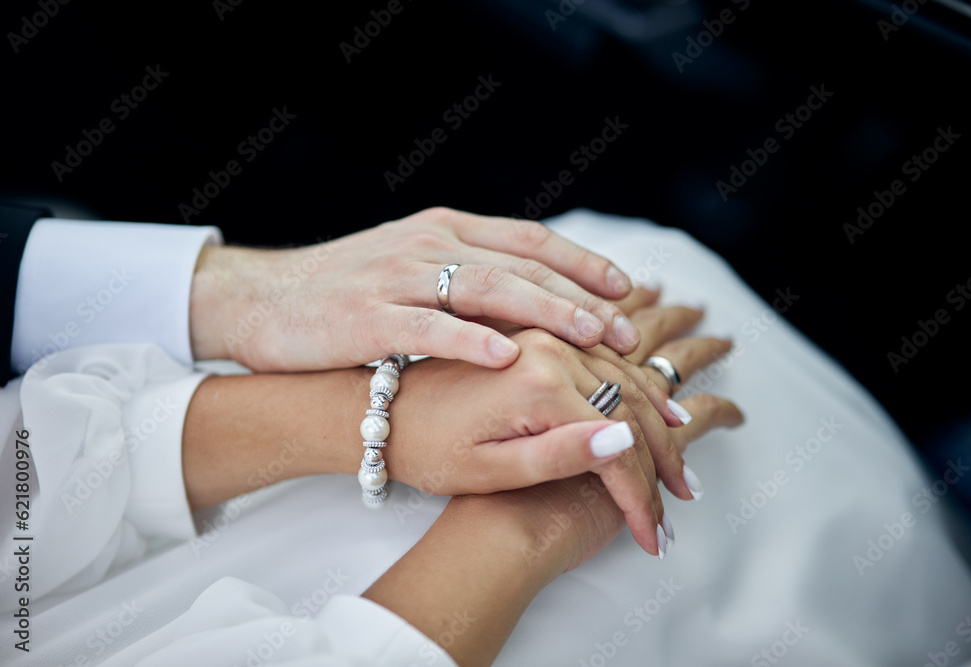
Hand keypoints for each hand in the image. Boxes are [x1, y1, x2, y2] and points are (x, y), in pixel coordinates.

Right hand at [189, 207, 639, 370]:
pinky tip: (507, 356)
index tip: (626, 291)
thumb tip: (533, 294)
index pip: (530, 241)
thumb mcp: (411, 265)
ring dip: (545, 311)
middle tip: (626, 331)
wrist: (261, 300)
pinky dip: (470, 340)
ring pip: (486, 289)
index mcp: (444, 230)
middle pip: (521, 266)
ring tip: (590, 337)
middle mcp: (428, 246)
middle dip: (580, 298)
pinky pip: (428, 328)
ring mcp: (397, 279)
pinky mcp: (367, 319)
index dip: (583, 263)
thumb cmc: (344, 291)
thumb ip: (466, 271)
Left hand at [388, 287, 741, 556]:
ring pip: (626, 374)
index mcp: (540, 383)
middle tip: (682, 496)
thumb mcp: (490, 470)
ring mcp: (546, 333)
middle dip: (662, 456)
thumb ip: (559, 456)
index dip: (640, 495)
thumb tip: (625, 442)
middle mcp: (550, 345)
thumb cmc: (428, 449)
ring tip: (679, 458)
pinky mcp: (539, 331)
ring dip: (658, 418)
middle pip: (632, 403)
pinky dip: (636, 382)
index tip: (652, 535)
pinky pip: (604, 354)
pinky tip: (655, 403)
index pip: (617, 444)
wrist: (383, 408)